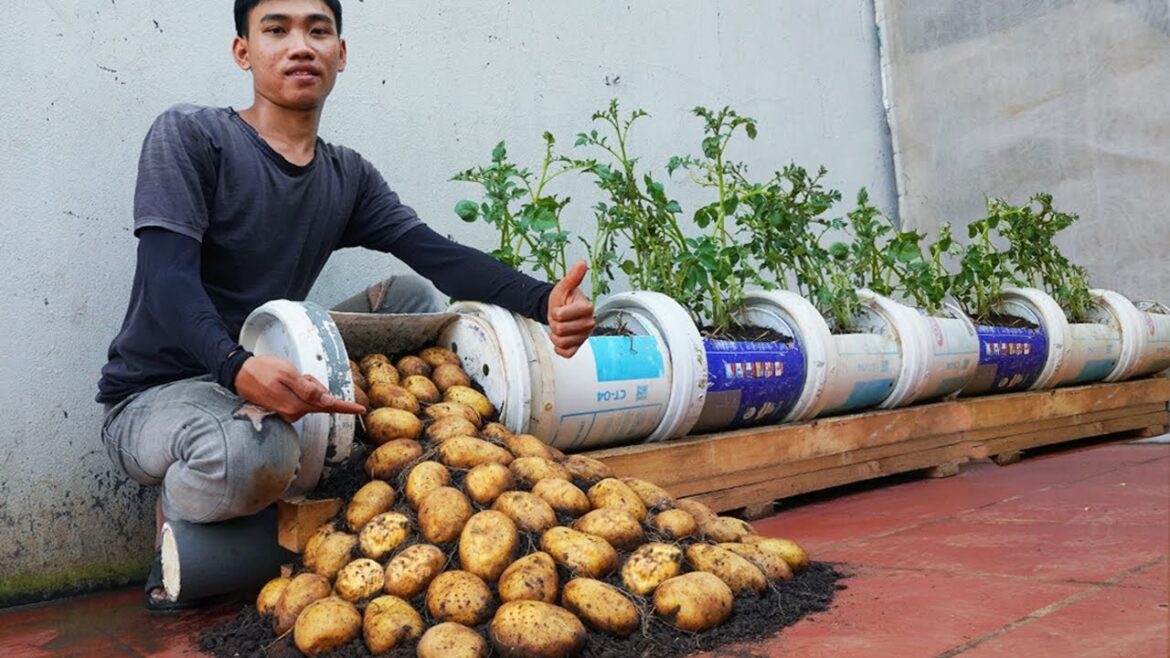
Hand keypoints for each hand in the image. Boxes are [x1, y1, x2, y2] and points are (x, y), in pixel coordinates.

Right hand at [235, 354, 366, 423]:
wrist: (239, 373)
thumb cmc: (263, 370)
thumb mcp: (289, 375)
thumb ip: (309, 389)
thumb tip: (328, 400)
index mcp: (297, 406)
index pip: (328, 406)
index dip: (346, 406)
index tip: (361, 409)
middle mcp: (294, 413)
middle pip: (320, 399)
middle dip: (314, 385)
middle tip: (297, 375)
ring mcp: (288, 413)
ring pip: (310, 398)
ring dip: (304, 386)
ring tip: (286, 378)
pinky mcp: (284, 410)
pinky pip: (300, 398)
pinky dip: (297, 389)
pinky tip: (283, 383)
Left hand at [547, 261, 595, 357]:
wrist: (560, 311)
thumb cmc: (563, 299)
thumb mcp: (564, 286)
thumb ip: (573, 277)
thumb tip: (582, 263)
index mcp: (586, 308)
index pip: (563, 315)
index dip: (556, 312)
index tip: (560, 308)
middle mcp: (589, 323)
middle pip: (560, 329)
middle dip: (555, 323)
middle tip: (559, 318)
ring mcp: (584, 336)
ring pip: (562, 342)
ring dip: (556, 335)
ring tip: (560, 326)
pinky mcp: (579, 346)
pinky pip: (566, 353)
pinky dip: (559, 348)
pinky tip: (560, 339)